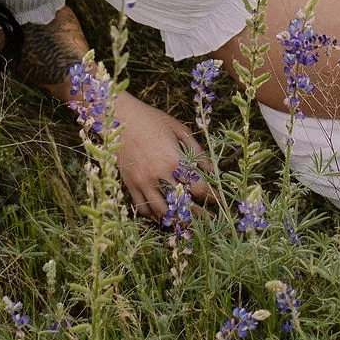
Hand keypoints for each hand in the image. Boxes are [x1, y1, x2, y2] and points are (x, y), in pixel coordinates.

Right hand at [110, 93, 219, 219]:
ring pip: (162, 212)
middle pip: (182, 204)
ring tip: (187, 222)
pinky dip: (153, 215)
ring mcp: (142, 182)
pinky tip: (163, 215)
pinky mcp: (129, 184)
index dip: (212, 197)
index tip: (219, 201)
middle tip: (209, 219)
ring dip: (176, 219)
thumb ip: (197, 151)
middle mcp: (159, 175)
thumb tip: (213, 170)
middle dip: (198, 214)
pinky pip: (142, 208)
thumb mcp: (179, 129)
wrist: (119, 117)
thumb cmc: (152, 119)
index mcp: (174, 160)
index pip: (199, 187)